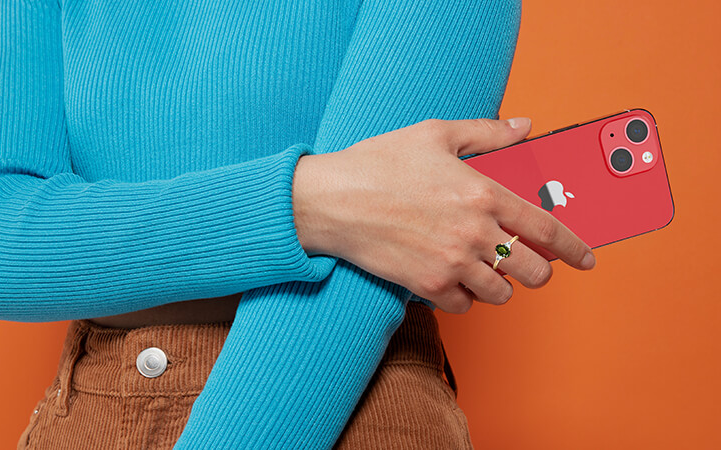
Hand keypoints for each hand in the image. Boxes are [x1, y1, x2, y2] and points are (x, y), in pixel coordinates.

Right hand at [293, 117, 595, 312]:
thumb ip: (487, 132)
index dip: (575, 247)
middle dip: (538, 271)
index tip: (587, 259)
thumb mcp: (435, 133)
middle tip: (527, 265)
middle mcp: (474, 232)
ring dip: (500, 284)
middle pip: (532, 271)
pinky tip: (453, 279)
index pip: (548, 228)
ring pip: (501, 293)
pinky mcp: (427, 285)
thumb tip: (525, 126)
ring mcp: (452, 263)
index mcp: (484, 193)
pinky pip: (464, 305)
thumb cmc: (379, 163)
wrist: (331, 200)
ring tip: (485, 270)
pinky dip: (465, 296)